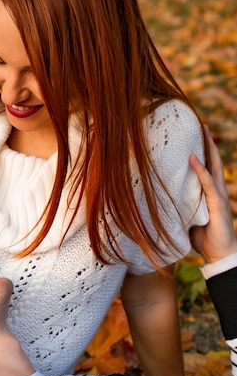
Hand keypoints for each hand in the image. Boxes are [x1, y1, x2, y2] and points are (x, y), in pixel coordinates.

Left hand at [189, 126, 236, 262]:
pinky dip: (200, 170)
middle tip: (199, 122)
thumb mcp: (186, 216)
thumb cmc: (203, 237)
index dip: (201, 149)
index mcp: (208, 191)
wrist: (219, 254)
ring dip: (207, 147)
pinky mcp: (217, 203)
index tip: (192, 133)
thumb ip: (178, 205)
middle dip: (207, 140)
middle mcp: (216, 188)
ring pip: (213, 164)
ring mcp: (218, 194)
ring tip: (202, 129)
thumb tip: (156, 199)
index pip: (206, 164)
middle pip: (212, 158)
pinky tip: (193, 158)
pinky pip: (208, 183)